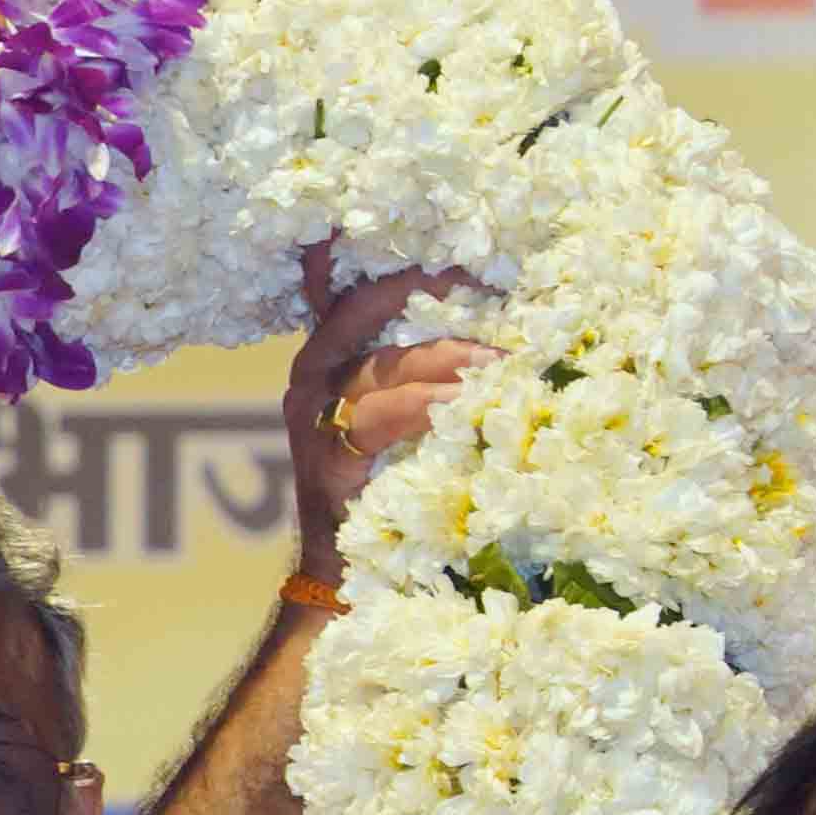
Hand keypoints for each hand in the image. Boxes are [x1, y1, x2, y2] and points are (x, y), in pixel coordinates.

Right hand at [286, 254, 483, 586]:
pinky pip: (386, 414)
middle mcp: (312, 378)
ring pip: (386, 365)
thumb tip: (499, 329)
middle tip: (484, 282)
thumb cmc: (382, 486)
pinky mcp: (330, 457)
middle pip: (362, 310)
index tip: (450, 242)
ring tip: (503, 362)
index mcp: (326, 358)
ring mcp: (316, 417)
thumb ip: (422, 370)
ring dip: (451, 359)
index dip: (389, 262)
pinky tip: (469, 402)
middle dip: (422, 288)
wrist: (340, 571)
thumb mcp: (396, 415)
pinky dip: (431, 404)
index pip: (345, 291)